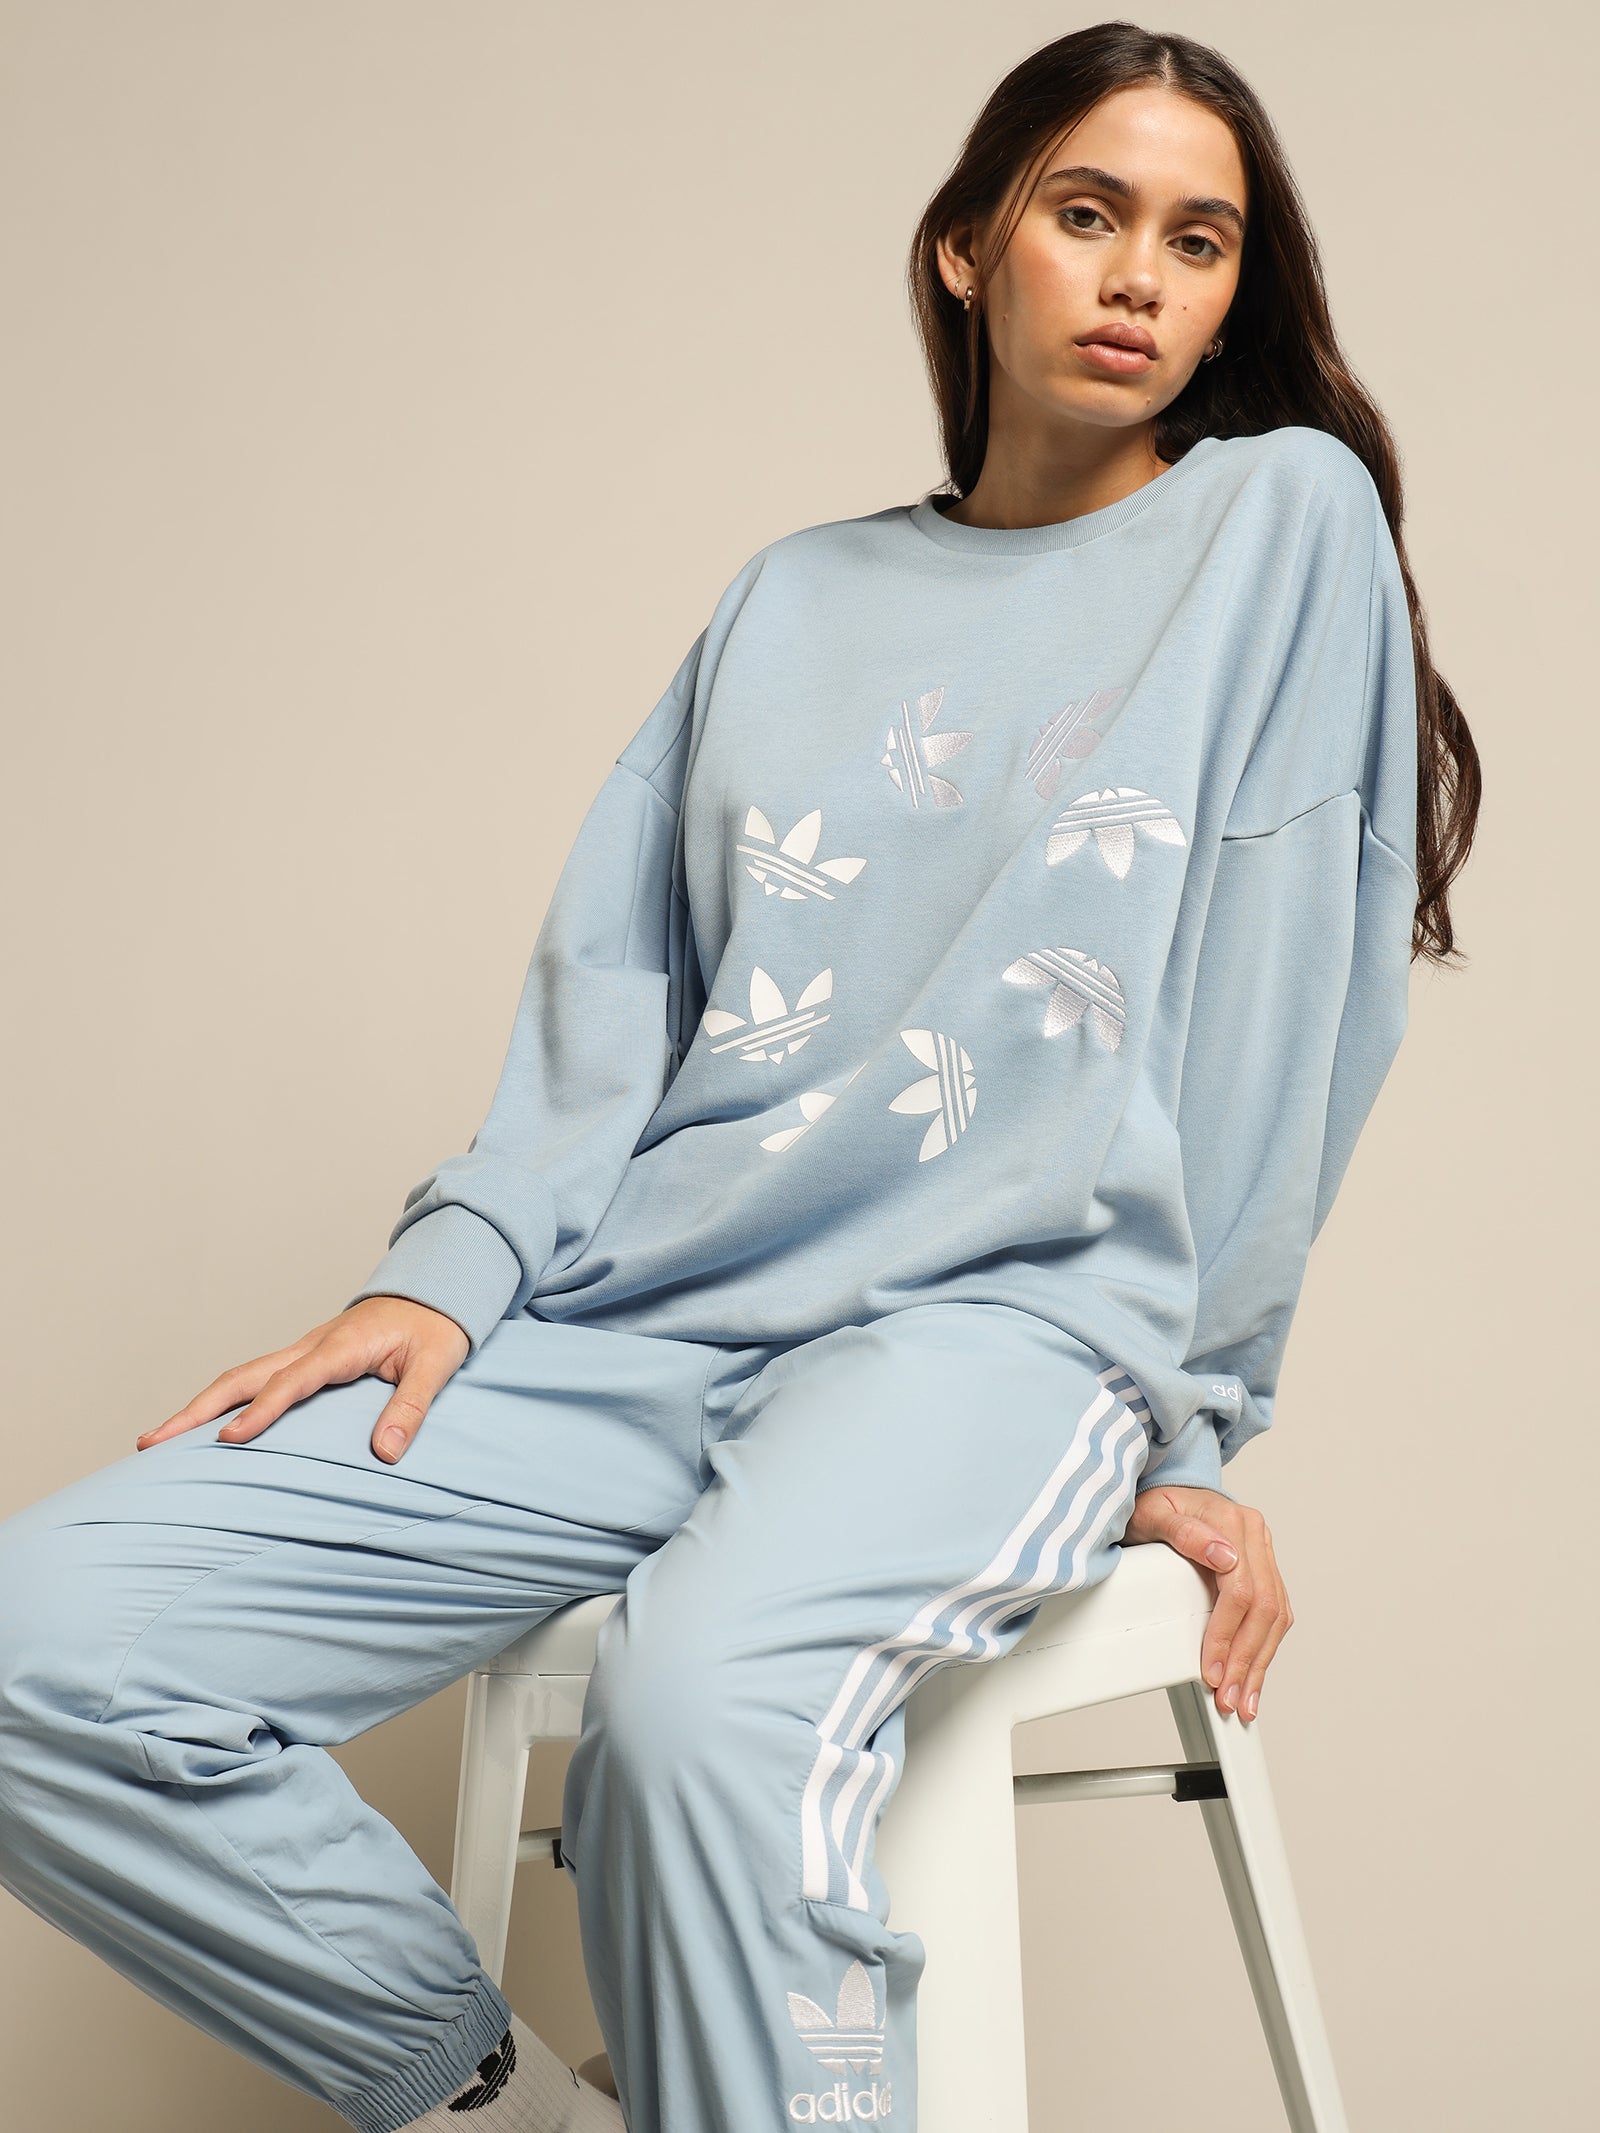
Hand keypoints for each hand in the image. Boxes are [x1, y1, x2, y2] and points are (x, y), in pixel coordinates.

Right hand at [133, 1296, 471, 1464]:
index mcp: (342, 1346)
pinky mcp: (305, 1358)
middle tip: (151, 1443)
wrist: (437, 1289)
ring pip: (241, 1376)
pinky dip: (223, 1400)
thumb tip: (384, 1452)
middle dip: (197, 1410)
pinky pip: (256, 1379)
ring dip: (200, 1406)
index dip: (260, 1412)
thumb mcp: (437, 1364)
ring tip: (157, 1441)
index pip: (291, 1382)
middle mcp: (312, 1345)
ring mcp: (304, 1350)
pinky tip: (204, 1427)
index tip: (228, 1440)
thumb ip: (411, 1407)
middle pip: (243, 1376)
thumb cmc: (438, 1327)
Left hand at [1122, 1483, 1292, 1723]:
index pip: (1239, 1590)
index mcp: (1233, 1522)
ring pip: (1275, 1616)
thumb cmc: (1154, 1504)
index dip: (1227, 1636)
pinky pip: (1274, 1612)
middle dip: (1247, 1661)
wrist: (1164, 1489)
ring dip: (1261, 1663)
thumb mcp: (1154, 1513)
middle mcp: (1255, 1536)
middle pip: (1264, 1609)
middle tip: (1232, 1699)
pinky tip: (1255, 1674)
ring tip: (1246, 1699)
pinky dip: (1265, 1648)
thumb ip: (1184, 1532)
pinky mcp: (1262, 1568)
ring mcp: (1262, 1552)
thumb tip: (1225, 1557)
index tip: (1213, 1671)